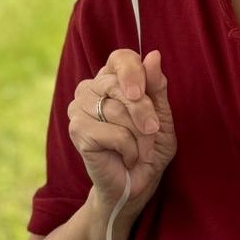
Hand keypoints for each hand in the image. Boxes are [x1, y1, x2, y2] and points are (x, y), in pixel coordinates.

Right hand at [68, 48, 176, 216]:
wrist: (136, 184)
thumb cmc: (150, 148)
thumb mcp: (162, 116)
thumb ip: (157, 87)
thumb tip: (153, 55)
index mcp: (112, 78)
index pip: (121, 58)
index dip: (134, 72)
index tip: (142, 93)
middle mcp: (91, 88)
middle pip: (120, 85)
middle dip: (144, 111)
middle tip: (153, 131)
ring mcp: (79, 108)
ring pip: (117, 110)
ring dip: (139, 135)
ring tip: (140, 149)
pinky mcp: (77, 130)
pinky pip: (113, 133)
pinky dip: (129, 148)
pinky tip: (126, 157)